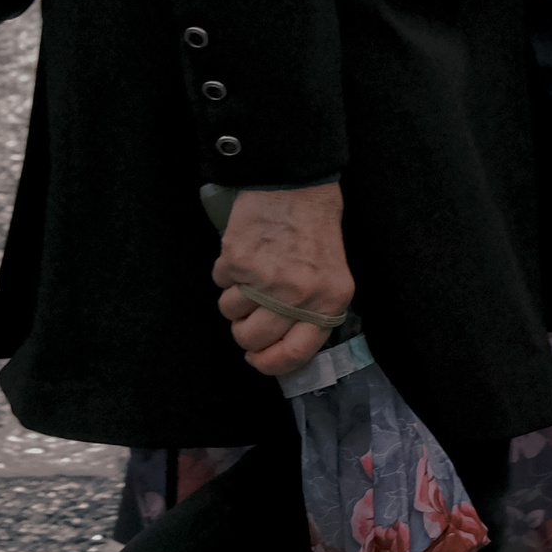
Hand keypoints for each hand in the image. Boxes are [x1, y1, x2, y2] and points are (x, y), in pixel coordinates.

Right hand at [212, 184, 354, 375]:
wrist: (298, 188)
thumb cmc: (316, 234)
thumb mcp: (332, 280)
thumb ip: (312, 315)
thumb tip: (277, 350)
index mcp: (328, 304)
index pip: (295, 353)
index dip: (270, 363)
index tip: (257, 359)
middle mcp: (298, 296)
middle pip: (253, 338)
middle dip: (244, 332)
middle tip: (248, 315)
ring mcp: (266, 279)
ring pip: (230, 312)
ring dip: (234, 299)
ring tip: (250, 276)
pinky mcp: (238, 259)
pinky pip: (218, 282)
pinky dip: (225, 273)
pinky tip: (244, 255)